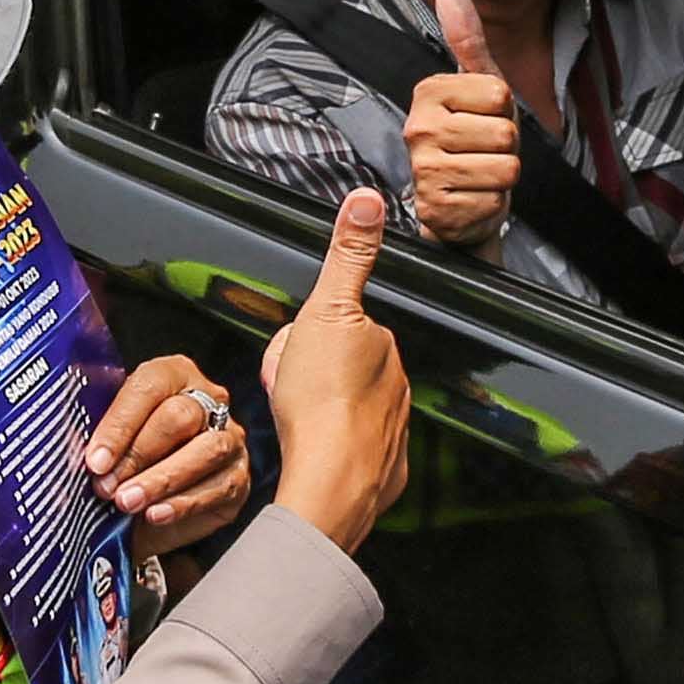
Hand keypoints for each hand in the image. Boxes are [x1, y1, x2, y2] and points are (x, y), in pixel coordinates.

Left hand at [80, 352, 249, 558]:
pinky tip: (155, 514)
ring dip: (160, 480)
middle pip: (179, 417)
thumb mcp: (109, 441)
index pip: (149, 386)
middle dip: (138, 454)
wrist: (148, 506)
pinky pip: (217, 488)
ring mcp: (229, 438)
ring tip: (127, 502)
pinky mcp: (238, 477)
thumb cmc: (126, 461)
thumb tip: (72, 452)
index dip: (120, 423)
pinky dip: (181, 504)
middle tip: (107, 484)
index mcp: (173, 375)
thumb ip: (98, 437)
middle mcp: (208, 400)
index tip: (95, 459)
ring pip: (204, 451)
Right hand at [260, 188, 412, 552]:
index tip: (292, 352)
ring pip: (349, 408)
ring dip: (321, 410)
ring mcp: (392, 431)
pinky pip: (354, 451)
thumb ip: (348, 256)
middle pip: (343, 368)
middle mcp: (396, 387)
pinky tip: (313, 450)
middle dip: (312, 373)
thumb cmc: (321, 402)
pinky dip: (334, 448)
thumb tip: (367, 202)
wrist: (329, 482)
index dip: (306, 335)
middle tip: (288, 389)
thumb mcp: (325, 310)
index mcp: (382, 347)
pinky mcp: (383, 470)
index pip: (341, 327)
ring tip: (295, 420)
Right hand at [401, 0, 521, 246]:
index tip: (483, 120)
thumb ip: (467, 41)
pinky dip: (492, 203)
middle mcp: (418, 128)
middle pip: (504, 132)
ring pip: (504, 167)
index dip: (505, 110)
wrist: (455, 206)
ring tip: (481, 174)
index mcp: (428, 93)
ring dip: (502, 176)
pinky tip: (473, 198)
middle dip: (506, 147)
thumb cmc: (473, 141)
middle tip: (484, 152)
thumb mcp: (477, 88)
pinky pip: (495, 199)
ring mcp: (424, 170)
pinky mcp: (435, 208)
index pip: (500, 93)